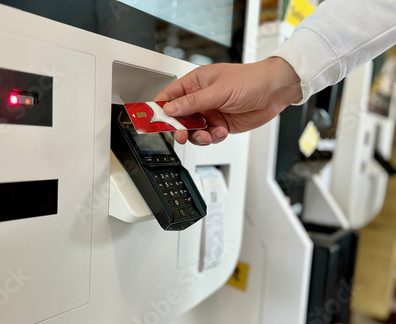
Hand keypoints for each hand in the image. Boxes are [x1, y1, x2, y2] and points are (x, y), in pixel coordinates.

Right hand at [154, 57, 302, 144]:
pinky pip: (209, 136)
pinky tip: (222, 131)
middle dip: (179, 128)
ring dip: (198, 136)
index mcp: (196, 83)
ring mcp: (210, 112)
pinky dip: (214, 137)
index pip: (170, 97)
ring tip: (207, 135)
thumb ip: (193, 102)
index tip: (154, 121)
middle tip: (181, 135)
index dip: (160, 109)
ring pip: (193, 130)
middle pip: (179, 118)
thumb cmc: (250, 80)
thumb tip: (171, 109)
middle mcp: (201, 98)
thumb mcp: (218, 90)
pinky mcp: (220, 124)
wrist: (275, 91)